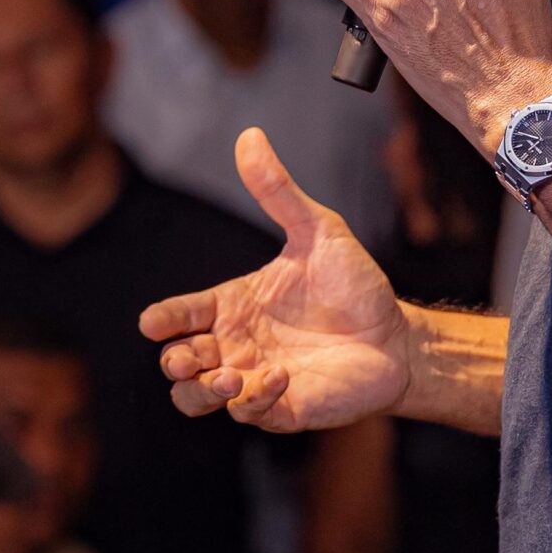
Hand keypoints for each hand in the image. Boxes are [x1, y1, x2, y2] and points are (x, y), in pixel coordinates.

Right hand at [139, 129, 410, 431]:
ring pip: (196, 399)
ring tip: (228, 377)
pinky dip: (257, 400)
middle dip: (175, 362)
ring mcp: (255, 379)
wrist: (398, 336)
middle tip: (196, 354)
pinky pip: (248, 416)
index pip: (181, 314)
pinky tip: (282, 376)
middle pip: (177, 362)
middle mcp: (237, 344)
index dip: (162, 320)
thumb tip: (250, 136)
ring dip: (201, 392)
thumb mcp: (317, 230)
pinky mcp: (282, 409)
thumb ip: (278, 191)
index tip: (153, 323)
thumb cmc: (354, 284)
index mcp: (234, 304)